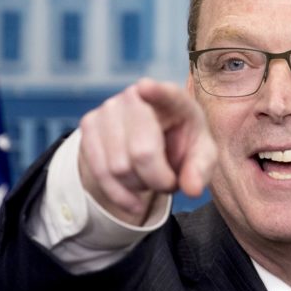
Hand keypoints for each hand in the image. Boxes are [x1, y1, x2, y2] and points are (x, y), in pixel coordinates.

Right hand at [77, 79, 216, 224]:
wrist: (151, 145)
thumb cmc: (182, 146)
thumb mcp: (201, 157)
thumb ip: (200, 170)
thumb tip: (192, 189)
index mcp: (174, 100)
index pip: (167, 95)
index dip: (157, 92)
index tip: (146, 88)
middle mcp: (136, 97)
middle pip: (142, 152)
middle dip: (158, 180)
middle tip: (168, 182)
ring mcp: (108, 109)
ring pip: (118, 167)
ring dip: (139, 187)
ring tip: (150, 180)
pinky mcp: (89, 125)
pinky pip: (99, 172)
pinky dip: (119, 195)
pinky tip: (133, 202)